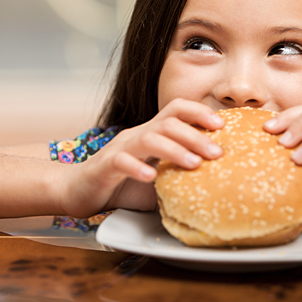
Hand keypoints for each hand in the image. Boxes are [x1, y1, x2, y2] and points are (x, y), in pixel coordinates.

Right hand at [59, 98, 224, 217]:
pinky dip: (138, 168)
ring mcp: (120, 148)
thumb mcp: (158, 178)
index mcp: (151, 133)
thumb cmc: (122, 185)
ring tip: (195, 164)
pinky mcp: (105, 165)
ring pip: (149, 138)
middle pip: (169, 123)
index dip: (200, 112)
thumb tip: (216, 183)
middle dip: (196, 135)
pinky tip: (151, 178)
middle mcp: (137, 135)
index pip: (176, 110)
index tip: (223, 126)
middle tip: (218, 152)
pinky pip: (122, 161)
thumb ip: (180, 176)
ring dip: (175, 149)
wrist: (79, 190)